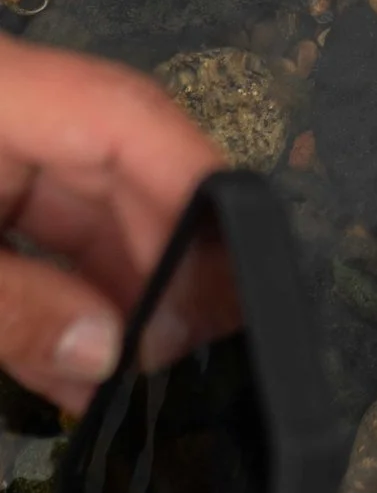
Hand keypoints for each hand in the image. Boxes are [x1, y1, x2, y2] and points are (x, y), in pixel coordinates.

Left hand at [0, 31, 225, 407]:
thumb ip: (11, 308)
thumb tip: (107, 352)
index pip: (122, 113)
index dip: (193, 181)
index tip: (237, 265)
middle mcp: (3, 114)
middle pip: (114, 166)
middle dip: (158, 260)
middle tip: (191, 349)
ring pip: (77, 214)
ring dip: (112, 297)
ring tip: (143, 378)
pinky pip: (30, 244)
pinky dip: (57, 304)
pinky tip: (84, 374)